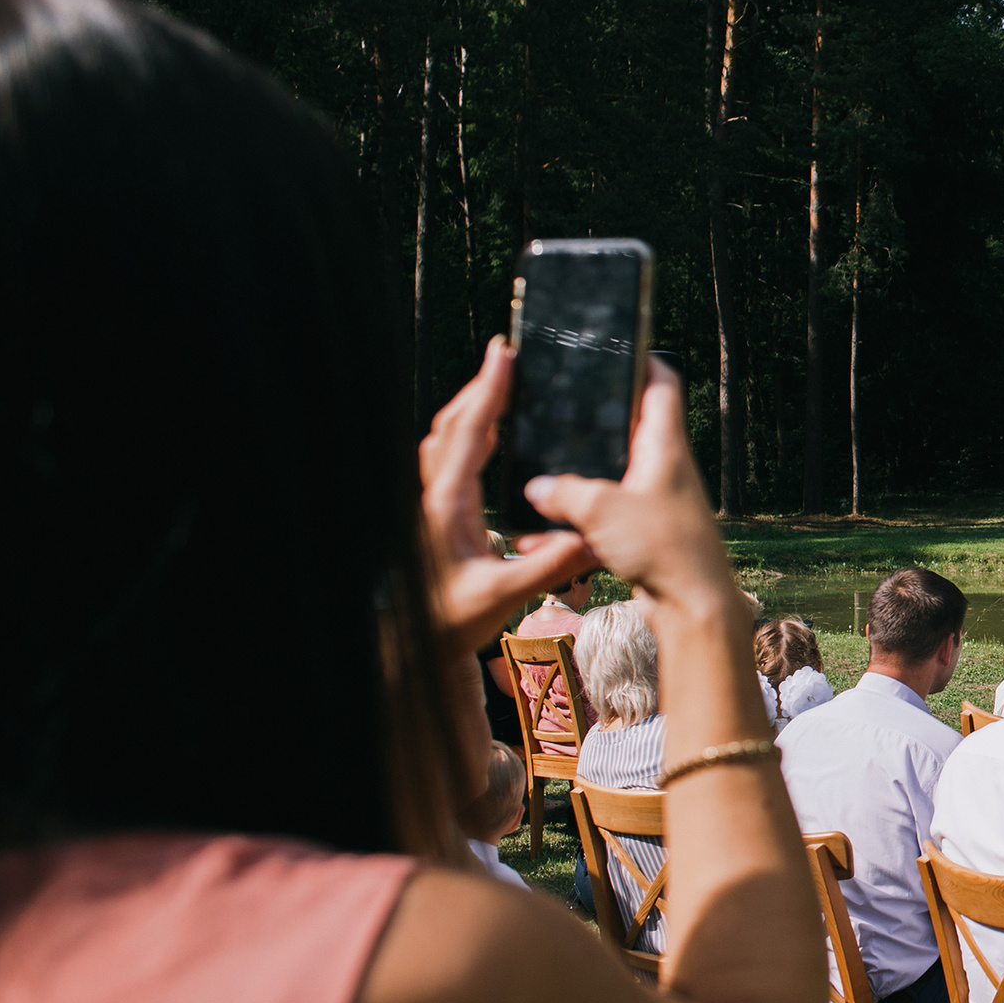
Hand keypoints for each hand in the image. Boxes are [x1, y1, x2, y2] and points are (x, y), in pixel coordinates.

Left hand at [420, 339, 596, 654]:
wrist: (414, 646)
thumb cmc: (449, 621)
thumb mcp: (502, 596)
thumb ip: (547, 565)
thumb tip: (589, 538)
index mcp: (446, 505)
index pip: (467, 434)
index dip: (487, 392)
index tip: (503, 356)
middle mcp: (432, 498)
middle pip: (450, 425)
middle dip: (478, 388)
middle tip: (505, 359)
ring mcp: (429, 505)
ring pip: (443, 440)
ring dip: (469, 408)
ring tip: (498, 388)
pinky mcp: (434, 516)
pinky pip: (445, 459)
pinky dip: (465, 434)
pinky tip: (485, 439)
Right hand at [525, 360, 745, 626]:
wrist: (694, 607)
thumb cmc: (664, 548)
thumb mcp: (601, 509)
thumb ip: (563, 492)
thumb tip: (537, 488)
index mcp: (665, 445)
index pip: (662, 384)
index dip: (644, 359)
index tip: (621, 345)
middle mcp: (666, 468)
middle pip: (633, 429)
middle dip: (599, 423)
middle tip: (565, 410)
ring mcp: (659, 502)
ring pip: (616, 477)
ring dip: (583, 478)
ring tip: (546, 474)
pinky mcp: (649, 534)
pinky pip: (609, 518)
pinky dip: (582, 522)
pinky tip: (550, 534)